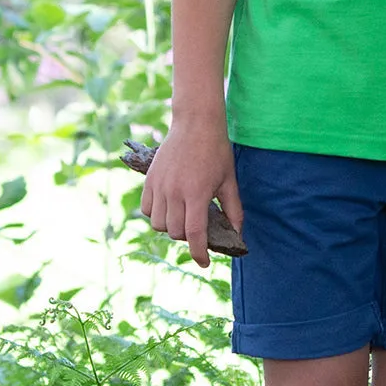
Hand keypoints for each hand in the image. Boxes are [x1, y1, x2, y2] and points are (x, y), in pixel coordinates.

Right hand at [140, 117, 242, 268]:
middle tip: (198, 227)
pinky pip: (147, 209)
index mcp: (197, 194)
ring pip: (158, 224)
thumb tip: (237, 234)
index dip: (199, 253)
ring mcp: (159, 186)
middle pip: (175, 232)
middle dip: (187, 236)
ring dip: (170, 226)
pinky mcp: (150, 179)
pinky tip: (169, 207)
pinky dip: (156, 214)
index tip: (204, 263)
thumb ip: (233, 210)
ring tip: (183, 215)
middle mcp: (175, 192)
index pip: (195, 234)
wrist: (196, 123)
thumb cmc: (216, 151)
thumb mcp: (230, 181)